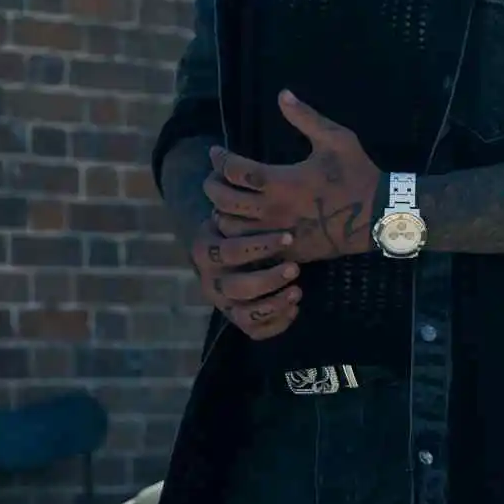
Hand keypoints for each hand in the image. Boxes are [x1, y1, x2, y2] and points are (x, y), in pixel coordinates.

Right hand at [185, 217, 303, 340]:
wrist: (227, 248)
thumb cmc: (238, 227)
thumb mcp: (234, 213)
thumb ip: (241, 206)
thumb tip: (238, 172)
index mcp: (205, 251)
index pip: (229, 251)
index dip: (259, 246)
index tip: (289, 238)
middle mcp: (210, 281)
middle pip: (236, 287)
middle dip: (268, 279)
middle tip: (295, 268)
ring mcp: (223, 303)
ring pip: (244, 314)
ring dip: (273, 305)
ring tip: (297, 291)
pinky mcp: (238, 319)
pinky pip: (254, 332)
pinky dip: (276, 324)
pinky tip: (294, 309)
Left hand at [204, 90, 381, 263]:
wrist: (379, 215)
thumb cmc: (356, 174)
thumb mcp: (336, 139)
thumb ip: (305, 117)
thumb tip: (282, 94)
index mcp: (280, 181)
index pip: (233, 170)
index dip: (219, 158)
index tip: (216, 152)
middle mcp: (272, 209)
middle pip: (223, 199)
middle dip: (212, 185)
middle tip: (216, 177)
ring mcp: (277, 233)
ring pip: (229, 227)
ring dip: (222, 212)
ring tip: (227, 202)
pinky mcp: (287, 250)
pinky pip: (250, 248)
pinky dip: (240, 237)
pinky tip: (245, 226)